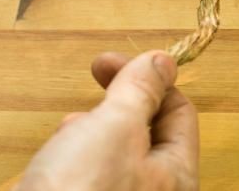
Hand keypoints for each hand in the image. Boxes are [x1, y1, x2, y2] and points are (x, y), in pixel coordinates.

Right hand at [14, 51, 198, 190]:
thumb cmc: (78, 190)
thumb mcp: (116, 126)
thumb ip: (142, 89)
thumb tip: (164, 60)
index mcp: (176, 177)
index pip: (179, 112)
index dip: (151, 78)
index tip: (114, 60)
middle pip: (148, 127)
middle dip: (120, 98)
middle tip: (96, 74)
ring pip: (116, 144)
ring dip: (95, 122)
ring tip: (72, 127)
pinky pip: (92, 166)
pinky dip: (78, 148)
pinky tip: (58, 151)